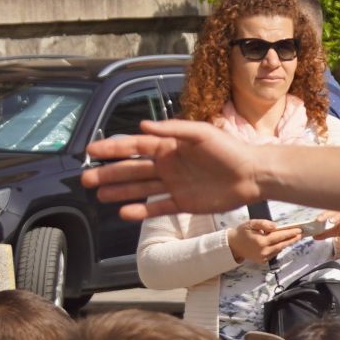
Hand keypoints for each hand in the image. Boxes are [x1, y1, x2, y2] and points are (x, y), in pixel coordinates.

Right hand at [85, 118, 268, 221]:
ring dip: (119, 191)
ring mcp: (174, 185)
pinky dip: (142, 211)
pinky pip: (158, 207)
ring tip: (98, 195)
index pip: (134, 147)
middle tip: (85, 178)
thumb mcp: (201, 134)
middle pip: (132, 170)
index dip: (112, 148)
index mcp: (169, 146)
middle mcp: (168, 165)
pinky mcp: (184, 203)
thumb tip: (143, 126)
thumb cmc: (230, 149)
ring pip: (140, 189)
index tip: (91, 150)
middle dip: (109, 173)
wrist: (254, 175)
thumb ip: (173, 130)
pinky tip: (124, 212)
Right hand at [227, 217, 298, 263]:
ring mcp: (263, 257)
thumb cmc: (242, 232)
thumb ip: (263, 224)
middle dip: (292, 239)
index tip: (298, 230)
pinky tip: (282, 243)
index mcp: (261, 241)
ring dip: (287, 243)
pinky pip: (274, 253)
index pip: (279, 236)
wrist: (233, 245)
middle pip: (282, 244)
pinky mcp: (263, 261)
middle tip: (301, 234)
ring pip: (279, 249)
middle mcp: (263, 251)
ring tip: (294, 237)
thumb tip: (276, 226)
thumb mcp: (251, 224)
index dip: (290, 233)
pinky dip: (279, 248)